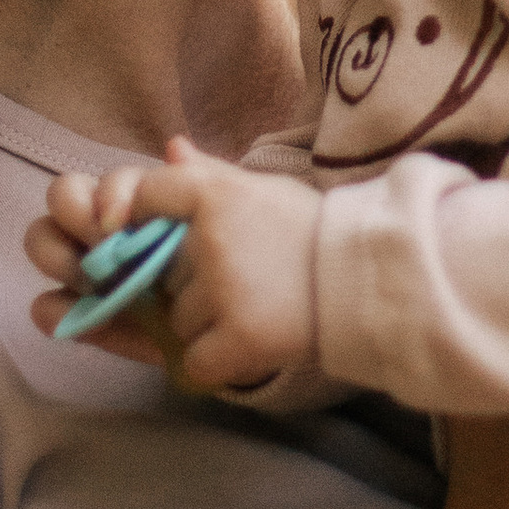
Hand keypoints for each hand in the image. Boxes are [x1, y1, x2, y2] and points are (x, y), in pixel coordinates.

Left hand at [29, 139, 320, 390]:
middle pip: (161, 271)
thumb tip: (170, 147)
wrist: (365, 280)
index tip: (161, 234)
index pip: (146, 196)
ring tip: (253, 307)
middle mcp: (212, 237)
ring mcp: (224, 289)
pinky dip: (216, 360)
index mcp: (215, 192)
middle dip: (189, 283)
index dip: (143, 215)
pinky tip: (250, 341)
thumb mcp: (264, 190)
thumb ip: (210, 174)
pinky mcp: (239, 337)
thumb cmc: (310, 232)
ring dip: (204, 324)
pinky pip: (194, 361)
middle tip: (241, 279)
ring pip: (177, 319)